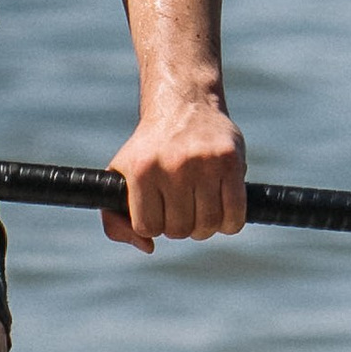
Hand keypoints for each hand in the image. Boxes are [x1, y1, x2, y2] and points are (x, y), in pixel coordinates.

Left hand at [105, 93, 245, 250]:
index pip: (148, 227)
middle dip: (180, 226)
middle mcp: (172, 165)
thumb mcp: (120, 175)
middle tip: (182, 207)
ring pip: (208, 226)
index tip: (158, 210)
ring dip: (205, 226)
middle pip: (179, 230)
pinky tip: (223, 212)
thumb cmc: (149, 149)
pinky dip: (230, 223)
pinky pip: (235, 215)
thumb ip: (115, 219)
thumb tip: (148, 247)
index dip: (154, 225)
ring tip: (200, 209)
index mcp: (142, 170)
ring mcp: (204, 163)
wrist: (184, 104)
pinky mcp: (231, 161)